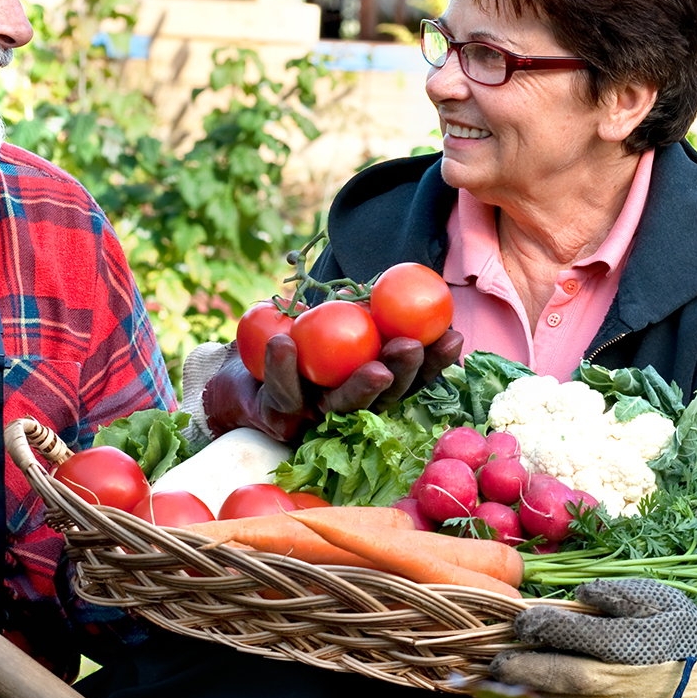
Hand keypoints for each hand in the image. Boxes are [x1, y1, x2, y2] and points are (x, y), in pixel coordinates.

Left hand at [203, 328, 464, 442]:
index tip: (454, 335)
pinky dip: (282, 367)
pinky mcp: (279, 415)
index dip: (436, 362)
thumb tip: (408, 281)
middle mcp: (349, 407)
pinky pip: (283, 390)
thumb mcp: (336, 321)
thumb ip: (367, 310)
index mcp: (371, 385)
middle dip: (403, 373)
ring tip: (374, 366)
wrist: (242, 373)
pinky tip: (285, 342)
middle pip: (384, 397)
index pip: (412, 378)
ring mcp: (315, 416)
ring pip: (342, 405)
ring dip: (359, 385)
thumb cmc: (300, 340)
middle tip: (413, 347)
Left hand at [490, 579, 696, 697]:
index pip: (575, 636)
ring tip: (486, 688)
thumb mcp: (656, 598)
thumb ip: (616, 595)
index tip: (518, 619)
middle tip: (491, 661)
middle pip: (561, 679)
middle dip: (521, 670)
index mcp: (626, 645)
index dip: (542, 627)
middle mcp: (615, 681)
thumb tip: (581, 593)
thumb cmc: (678, 628)